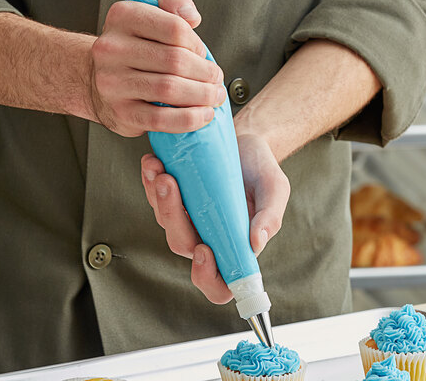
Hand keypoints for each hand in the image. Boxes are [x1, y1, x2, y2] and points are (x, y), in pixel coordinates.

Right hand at [90, 0, 224, 135]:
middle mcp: (112, 48)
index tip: (203, 53)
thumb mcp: (151, 11)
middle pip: (176, 61)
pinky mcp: (121, 112)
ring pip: (170, 89)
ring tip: (213, 96)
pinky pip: (162, 118)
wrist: (95, 78)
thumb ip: (174, 0)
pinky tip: (203, 115)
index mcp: (123, 17)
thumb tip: (191, 16)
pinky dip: (189, 119)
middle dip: (206, 73)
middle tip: (216, 79)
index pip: (175, 28)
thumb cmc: (133, 46)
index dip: (197, 44)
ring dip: (202, 96)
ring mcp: (113, 82)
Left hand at [140, 133, 289, 303]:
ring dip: (158, 197)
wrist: (246, 141)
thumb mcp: (275, 188)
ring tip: (159, 168)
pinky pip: (156, 199)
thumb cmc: (262, 170)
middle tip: (170, 184)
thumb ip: (271, 216)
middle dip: (172, 217)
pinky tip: (152, 163)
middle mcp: (209, 238)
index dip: (206, 277)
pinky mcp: (175, 199)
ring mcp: (189, 219)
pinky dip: (150, 182)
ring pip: (165, 221)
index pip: (219, 284)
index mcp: (235, 246)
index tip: (203, 250)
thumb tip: (256, 243)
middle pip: (183, 245)